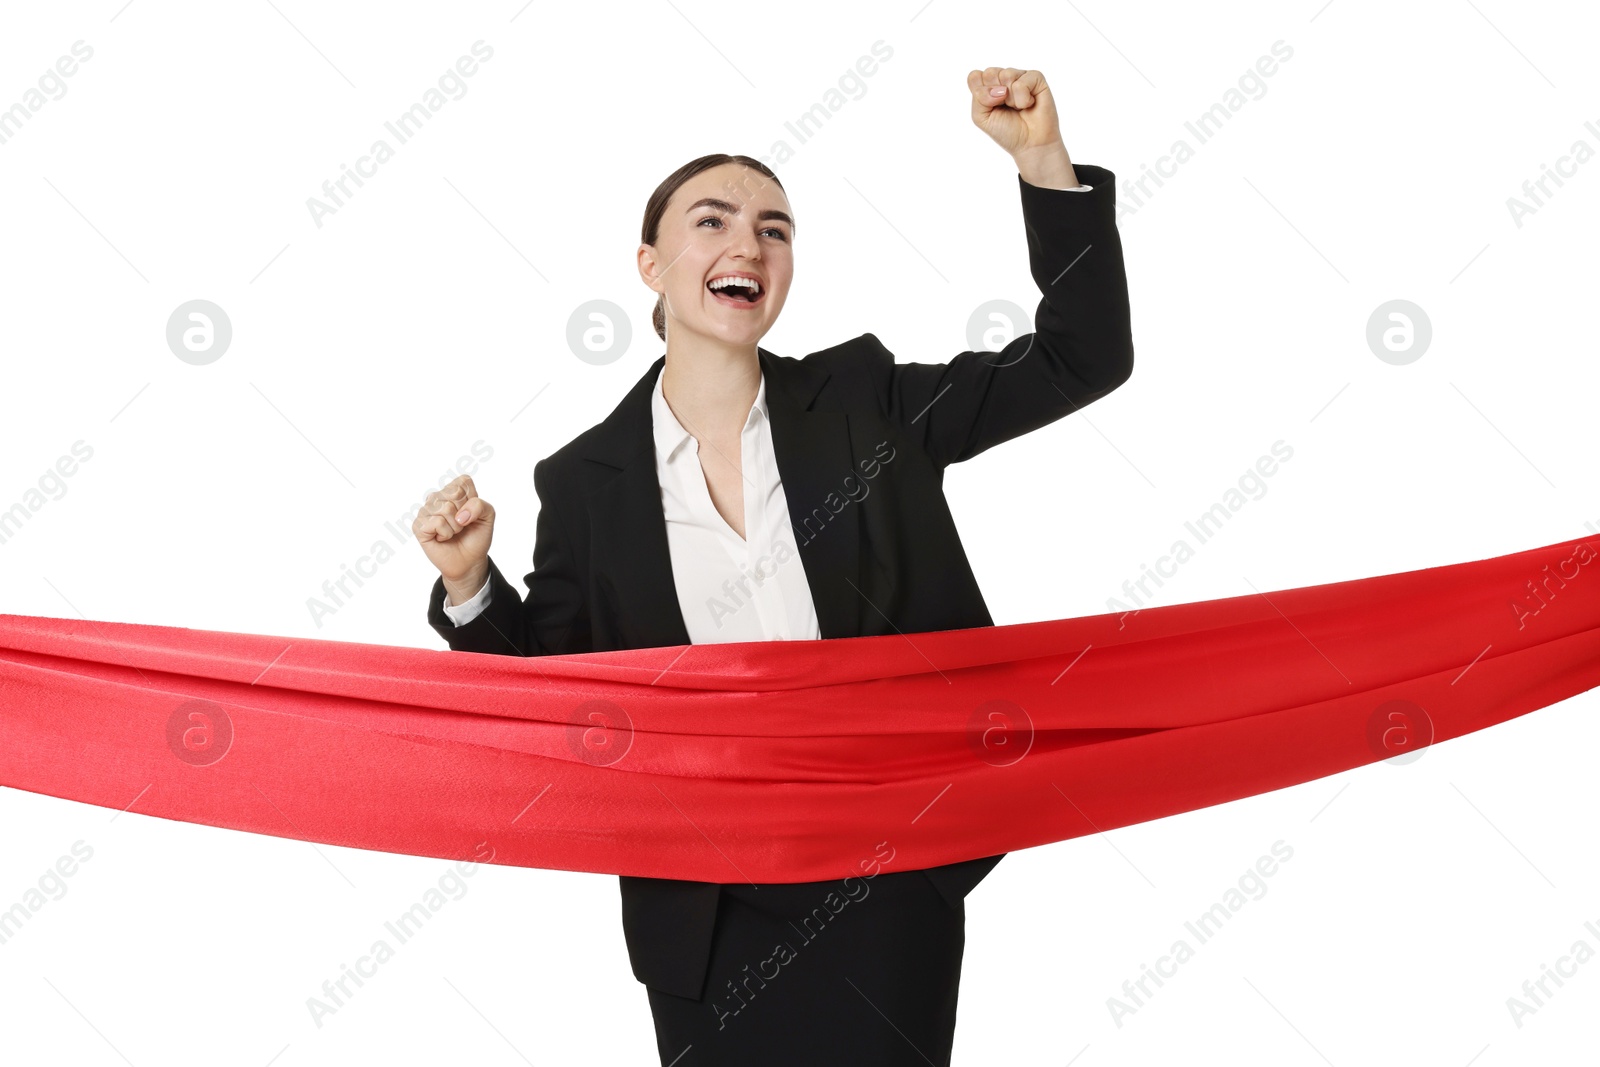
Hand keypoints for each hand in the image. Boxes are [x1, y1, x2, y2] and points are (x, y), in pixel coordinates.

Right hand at [414, 475, 494, 593]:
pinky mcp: (418, 526)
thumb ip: (480, 505)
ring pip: (446, 509)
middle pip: (455, 494)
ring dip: (456, 526)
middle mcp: (436, 497)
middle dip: (465, 513)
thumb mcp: (488, 516)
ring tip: (453, 532)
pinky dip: (446, 533)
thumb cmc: (475, 536)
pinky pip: (437, 522)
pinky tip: (443, 538)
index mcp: (452, 490)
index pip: (463, 481)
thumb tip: (459, 515)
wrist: (469, 560)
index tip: (471, 513)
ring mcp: (425, 511)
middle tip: (462, 524)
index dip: (473, 500)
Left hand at [967, 67, 1062, 157]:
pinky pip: (1022, 82)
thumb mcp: (981, 118)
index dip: (980, 93)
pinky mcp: (1036, 78)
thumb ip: (979, 98)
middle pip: (990, 73)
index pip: (975, 76)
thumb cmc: (1006, 131)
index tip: (990, 107)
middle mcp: (1004, 78)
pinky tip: (1029, 104)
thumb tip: (1000, 89)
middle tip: (1006, 107)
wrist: (1030, 144)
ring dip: (1010, 99)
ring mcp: (1020, 76)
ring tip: (1018, 107)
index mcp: (988, 85)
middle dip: (995, 95)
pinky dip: (1023, 99)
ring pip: (1006, 75)